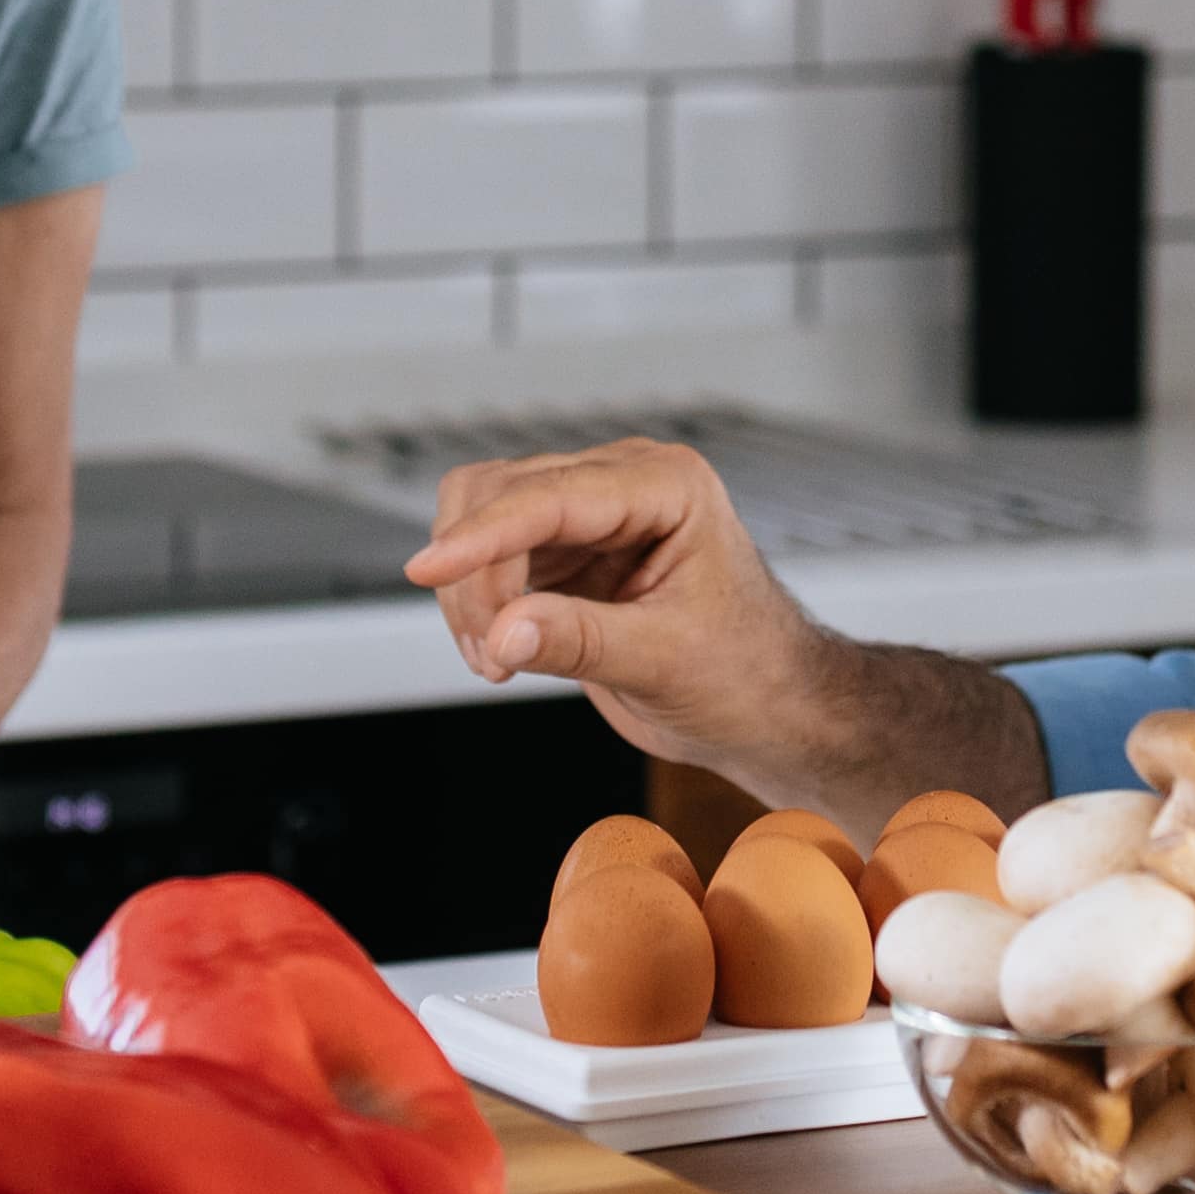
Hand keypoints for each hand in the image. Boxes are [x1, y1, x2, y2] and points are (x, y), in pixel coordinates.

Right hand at [402, 440, 835, 768]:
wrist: (765, 708)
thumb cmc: (747, 674)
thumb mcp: (666, 661)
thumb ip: (582, 641)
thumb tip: (504, 631)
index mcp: (667, 486)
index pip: (551, 495)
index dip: (482, 535)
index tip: (429, 568)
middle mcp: (623, 485)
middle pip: (498, 493)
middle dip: (477, 575)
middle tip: (493, 653)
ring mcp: (588, 516)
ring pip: (479, 521)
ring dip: (470, 593)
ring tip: (499, 662)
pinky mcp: (564, 554)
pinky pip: (488, 561)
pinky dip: (477, 606)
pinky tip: (502, 654)